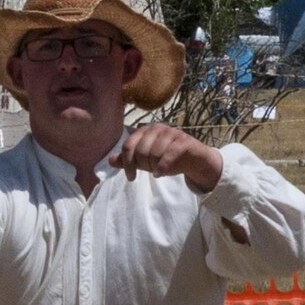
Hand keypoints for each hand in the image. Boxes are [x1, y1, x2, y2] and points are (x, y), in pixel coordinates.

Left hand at [107, 124, 222, 191]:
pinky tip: (162, 173)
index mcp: (145, 130)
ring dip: (154, 167)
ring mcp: (172, 133)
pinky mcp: (184, 141)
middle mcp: (157, 128)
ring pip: (154, 154)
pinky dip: (163, 168)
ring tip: (159, 170)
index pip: (128, 146)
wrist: (195, 160)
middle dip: (143, 166)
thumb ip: (128, 160)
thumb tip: (109, 160)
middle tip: (150, 171)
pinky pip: (167, 156)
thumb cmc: (167, 159)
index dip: (127, 163)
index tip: (131, 177)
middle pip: (140, 151)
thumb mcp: (145, 161)